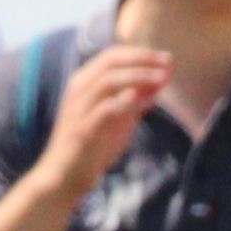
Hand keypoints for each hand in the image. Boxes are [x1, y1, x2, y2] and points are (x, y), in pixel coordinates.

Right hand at [38, 45, 170, 194]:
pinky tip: (148, 102)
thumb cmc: (91, 146)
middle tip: (167, 62)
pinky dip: (129, 102)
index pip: (112, 56)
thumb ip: (136, 99)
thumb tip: (161, 80)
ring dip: (139, 76)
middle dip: (142, 58)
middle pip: (111, 61)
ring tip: (162, 78)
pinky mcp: (82, 129)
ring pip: (108, 80)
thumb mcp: (118, 118)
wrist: (64, 176)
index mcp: (85, 82)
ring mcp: (79, 107)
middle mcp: (79, 89)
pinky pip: (106, 108)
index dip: (140, 53)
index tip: (166, 58)